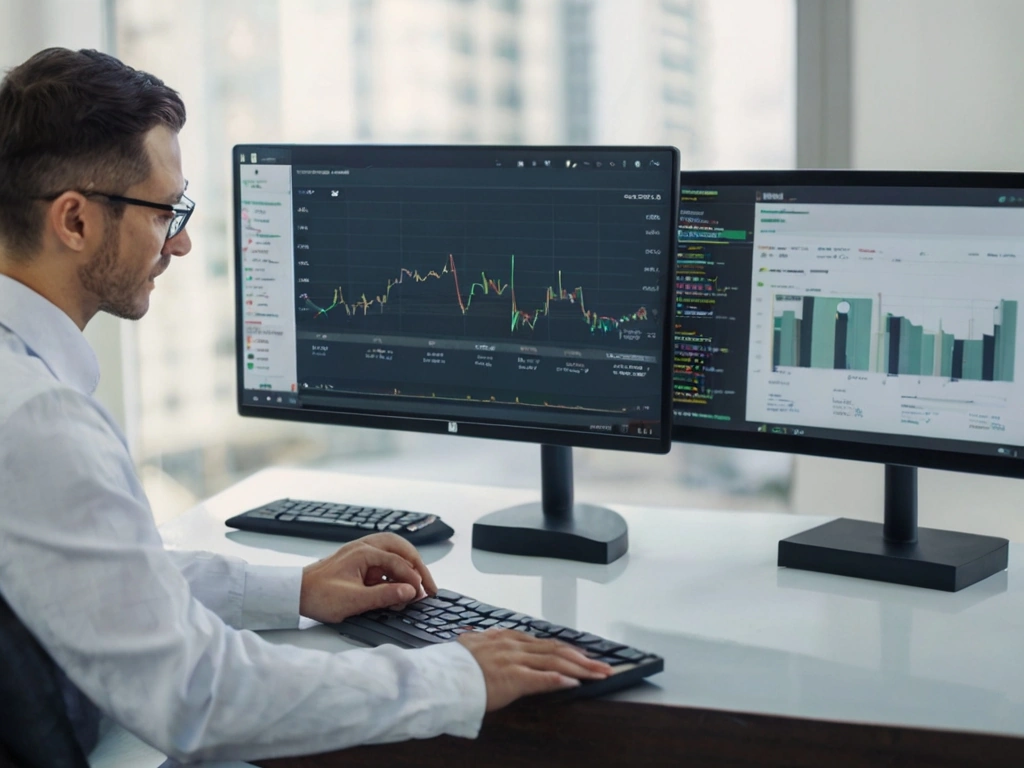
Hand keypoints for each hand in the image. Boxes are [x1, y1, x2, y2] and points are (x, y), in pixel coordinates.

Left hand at [299, 533, 437, 622]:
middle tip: (428, 585)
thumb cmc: (319, 595)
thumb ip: (385, 595)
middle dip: (416, 566)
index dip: (413, 579)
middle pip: (401, 548)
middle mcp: (364, 547)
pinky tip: (395, 588)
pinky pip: (383, 562)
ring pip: (393, 552)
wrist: (294, 594)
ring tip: (416, 584)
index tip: (422, 595)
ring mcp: (361, 553)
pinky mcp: (358, 562)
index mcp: (364, 552)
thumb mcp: (354, 600)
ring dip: (406, 567)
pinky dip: (394, 573)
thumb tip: (410, 592)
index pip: (398, 562)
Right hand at [457, 629, 612, 710]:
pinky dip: (561, 680)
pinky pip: (542, 678)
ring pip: (556, 662)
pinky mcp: (513, 678)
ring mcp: (514, 660)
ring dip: (581, 669)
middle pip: (557, 650)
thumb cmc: (452, 667)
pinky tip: (576, 683)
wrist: (439, 677)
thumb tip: (480, 641)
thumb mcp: (471, 647)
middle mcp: (514, 645)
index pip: (544, 643)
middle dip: (583, 659)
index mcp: (506, 638)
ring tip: (598, 675)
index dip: (567, 650)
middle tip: (603, 666)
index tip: (583, 656)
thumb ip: (484, 643)